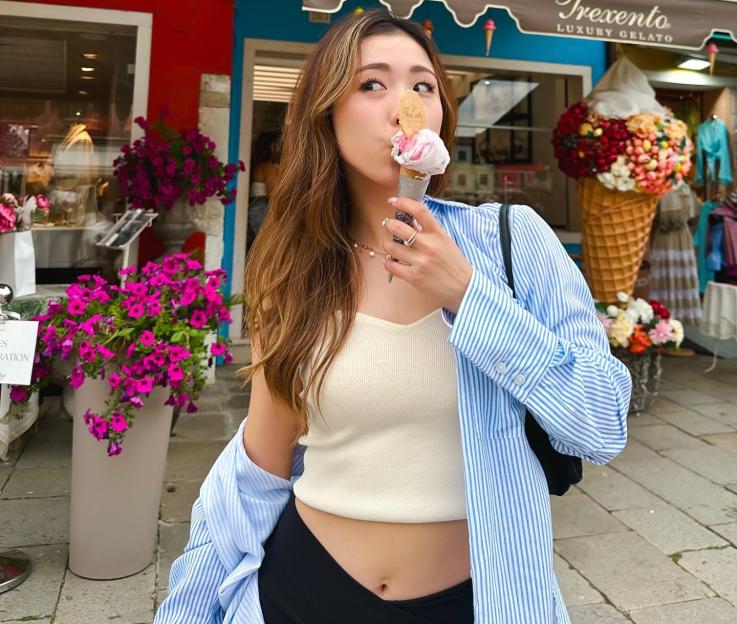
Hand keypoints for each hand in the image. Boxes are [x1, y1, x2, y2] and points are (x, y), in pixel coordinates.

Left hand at [382, 196, 471, 314]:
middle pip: (399, 227)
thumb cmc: (455, 265)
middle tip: (388, 225)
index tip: (394, 201)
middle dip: (389, 224)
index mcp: (438, 234)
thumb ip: (429, 232)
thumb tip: (411, 222)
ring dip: (387, 244)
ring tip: (390, 246)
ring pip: (391, 247)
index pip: (420, 211)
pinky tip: (390, 260)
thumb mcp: (446, 243)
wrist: (464, 289)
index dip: (404, 202)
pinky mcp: (414, 277)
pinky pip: (392, 265)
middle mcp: (429, 246)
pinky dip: (388, 262)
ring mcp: (421, 262)